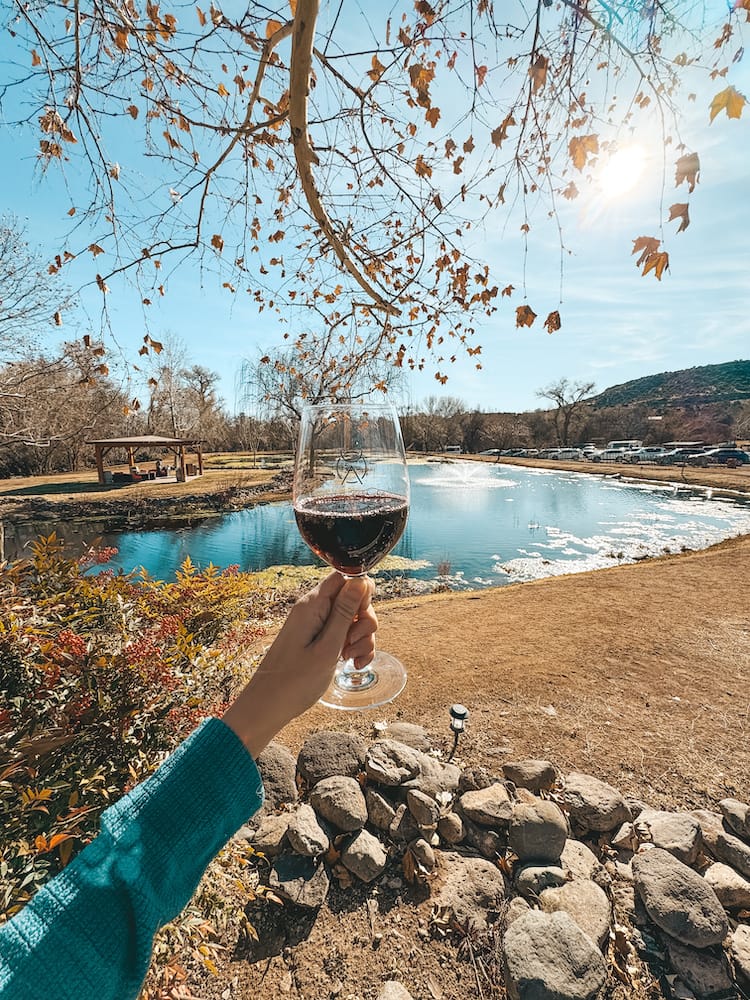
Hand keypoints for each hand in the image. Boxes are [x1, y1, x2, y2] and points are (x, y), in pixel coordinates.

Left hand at [222, 572, 376, 756]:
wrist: (268, 706)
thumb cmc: (294, 681)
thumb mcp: (327, 647)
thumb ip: (344, 613)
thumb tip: (359, 580)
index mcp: (312, 605)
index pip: (345, 576)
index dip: (361, 592)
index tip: (361, 617)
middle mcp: (314, 610)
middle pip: (353, 598)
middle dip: (364, 620)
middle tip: (352, 642)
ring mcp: (316, 625)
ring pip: (353, 619)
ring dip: (361, 638)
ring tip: (350, 658)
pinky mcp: (319, 639)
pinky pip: (345, 634)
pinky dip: (354, 648)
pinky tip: (353, 664)